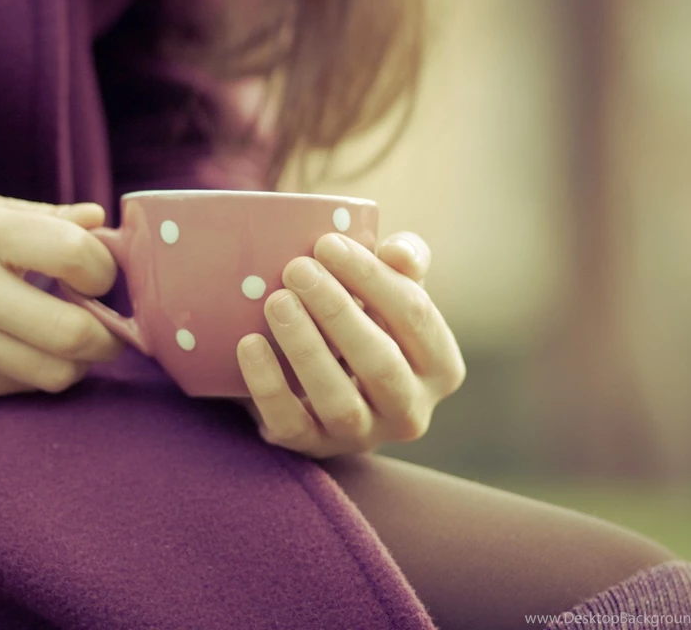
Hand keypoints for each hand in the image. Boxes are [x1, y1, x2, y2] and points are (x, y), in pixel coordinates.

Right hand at [0, 186, 123, 403]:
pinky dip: (29, 375)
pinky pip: (15, 390)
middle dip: (105, 337)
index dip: (104, 271)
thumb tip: (100, 221)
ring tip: (60, 342)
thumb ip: (41, 218)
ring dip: (72, 362)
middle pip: (75, 335)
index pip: (76, 256)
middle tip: (102, 328)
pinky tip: (15, 352)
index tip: (98, 275)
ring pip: (54, 375)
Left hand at [236, 232, 464, 457]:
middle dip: (336, 312)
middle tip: (296, 269)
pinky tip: (249, 343)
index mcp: (441, 366)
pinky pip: (290, 424)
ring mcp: (363, 436)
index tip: (327, 243)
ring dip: (306, 348)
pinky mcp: (314, 447)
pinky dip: (268, 384)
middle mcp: (411, 411)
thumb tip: (398, 253)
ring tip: (276, 301)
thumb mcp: (390, 291)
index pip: (414, 315)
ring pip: (340, 402)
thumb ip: (403, 263)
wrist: (322, 379)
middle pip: (380, 363)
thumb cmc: (365, 320)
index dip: (372, 276)